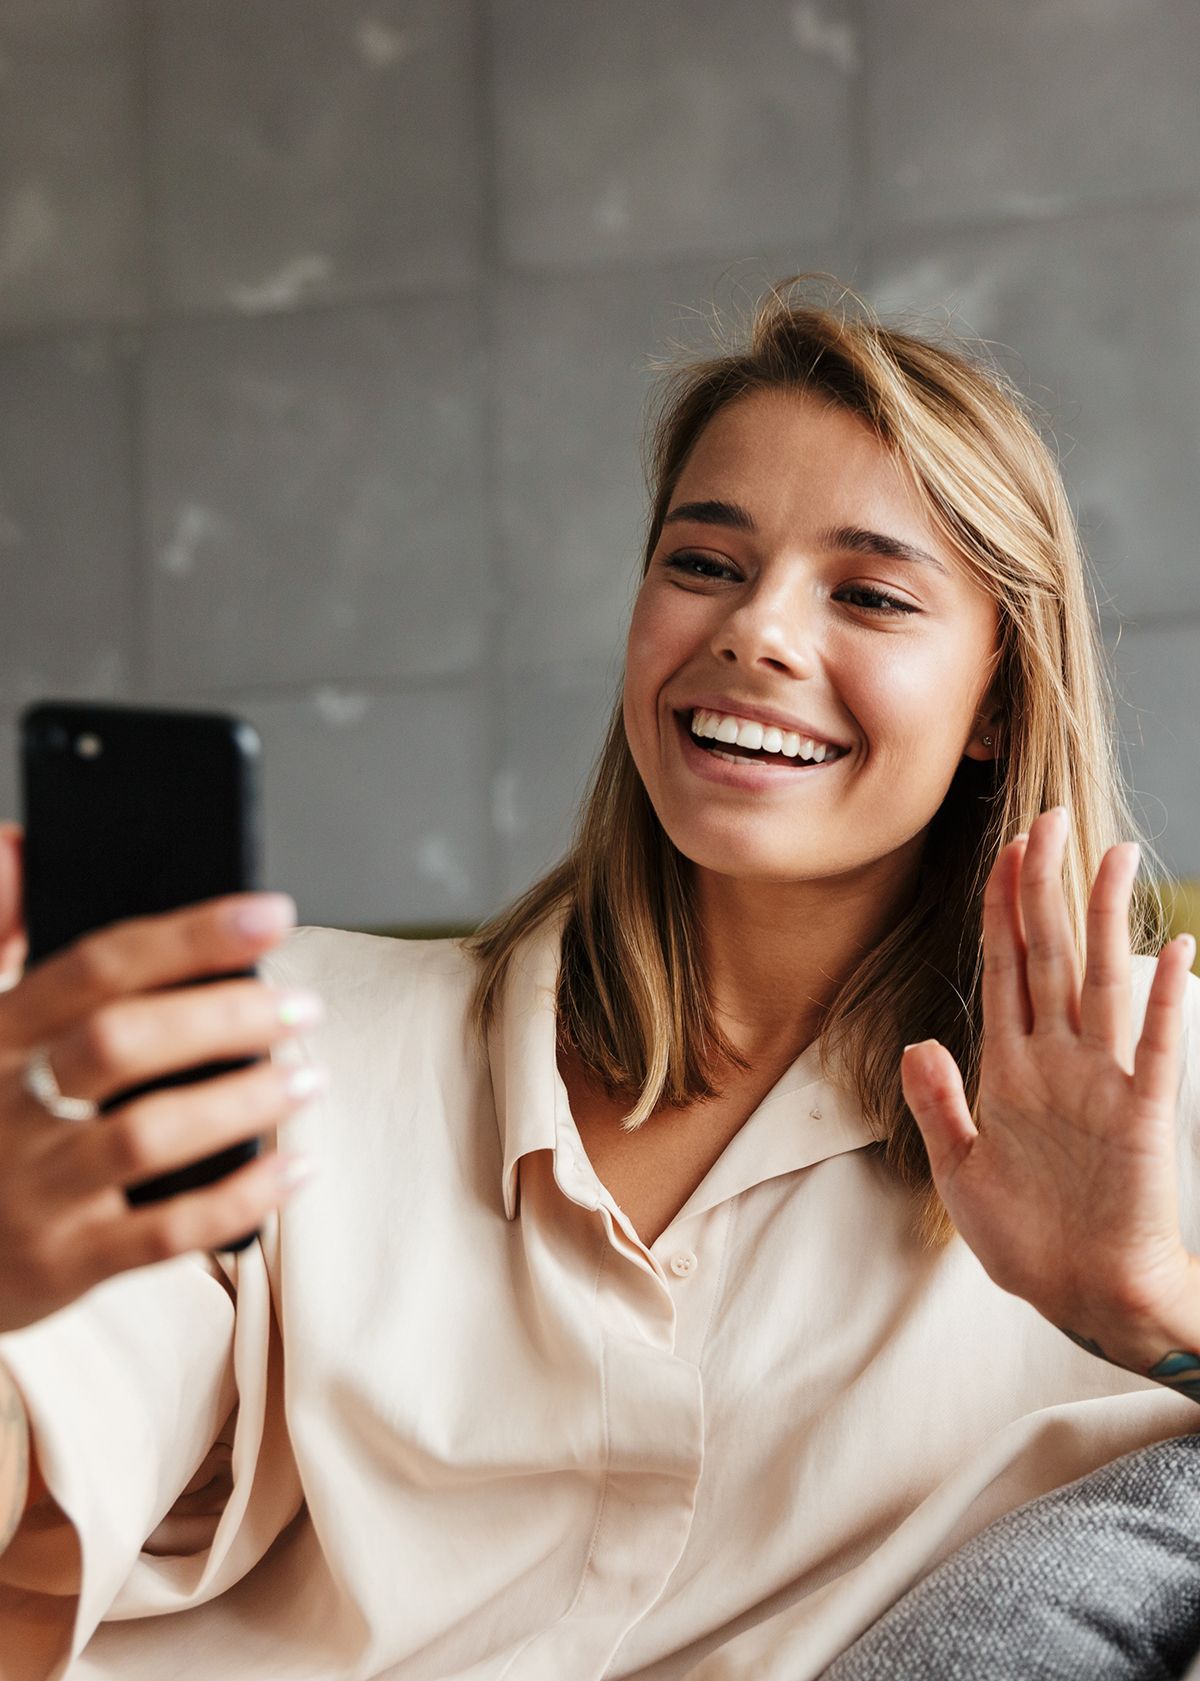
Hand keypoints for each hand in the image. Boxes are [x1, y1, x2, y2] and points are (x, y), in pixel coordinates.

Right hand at [0, 841, 324, 1334]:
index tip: (271, 915)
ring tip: (308, 1076)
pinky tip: (295, 1166)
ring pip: (146, 1135)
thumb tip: (19, 845)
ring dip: (241, 1102)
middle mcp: (5, 1106)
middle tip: (301, 1006)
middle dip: (224, 1017)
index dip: (190, 936)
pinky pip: (164, 1232)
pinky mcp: (60, 1261)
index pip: (95, 967)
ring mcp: (32, 1189)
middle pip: (121, 1043)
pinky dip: (241, 1197)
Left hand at [901, 807, 1197, 1369]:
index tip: (1003, 848)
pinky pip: (1155, 1051)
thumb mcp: (961, 1170)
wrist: (1078, 1296)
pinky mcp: (1139, 1118)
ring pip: (1103, 983)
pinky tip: (1172, 951)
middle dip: (1046, 887)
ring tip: (1111, 856)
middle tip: (1048, 818)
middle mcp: (1057, 1061)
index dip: (1002, 908)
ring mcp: (1101, 1083)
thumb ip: (938, 1104)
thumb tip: (915, 1043)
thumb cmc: (1026, 1236)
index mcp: (1011, 1066)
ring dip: (1105, 921)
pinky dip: (1165, 1003)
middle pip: (1051, 954)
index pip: (1005, 966)